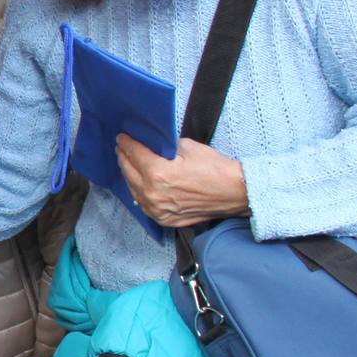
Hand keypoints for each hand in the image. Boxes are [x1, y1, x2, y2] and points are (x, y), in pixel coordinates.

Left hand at [115, 135, 247, 227]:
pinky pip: (144, 205)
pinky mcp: (165, 219)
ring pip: (133, 190)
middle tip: (121, 149)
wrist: (235, 193)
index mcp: (157, 172)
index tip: (121, 137)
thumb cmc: (215, 168)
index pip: (134, 154)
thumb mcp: (188, 147)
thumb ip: (165, 145)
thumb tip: (153, 142)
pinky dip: (139, 193)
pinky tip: (138, 185)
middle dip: (123, 158)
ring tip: (127, 164)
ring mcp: (158, 209)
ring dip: (128, 176)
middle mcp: (153, 193)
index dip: (126, 143)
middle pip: (129, 172)